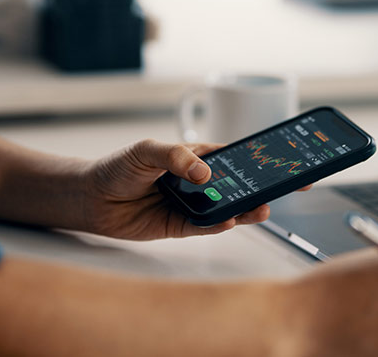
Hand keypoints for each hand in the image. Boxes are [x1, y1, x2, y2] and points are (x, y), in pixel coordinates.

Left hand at [82, 139, 299, 240]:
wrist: (93, 198)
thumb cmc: (119, 167)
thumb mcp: (148, 150)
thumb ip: (177, 158)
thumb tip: (205, 173)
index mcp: (197, 158)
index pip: (236, 158)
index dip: (261, 160)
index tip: (285, 162)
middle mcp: (199, 182)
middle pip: (238, 185)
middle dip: (263, 187)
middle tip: (285, 188)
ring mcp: (193, 205)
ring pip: (227, 208)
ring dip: (246, 209)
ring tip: (261, 208)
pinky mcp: (181, 226)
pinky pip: (205, 227)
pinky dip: (219, 225)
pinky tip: (230, 220)